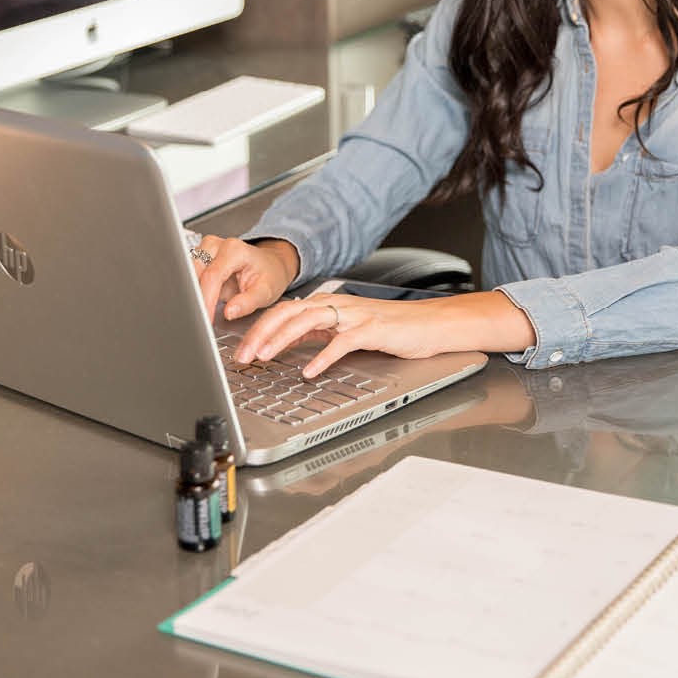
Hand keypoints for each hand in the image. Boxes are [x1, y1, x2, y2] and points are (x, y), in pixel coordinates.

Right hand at [189, 236, 298, 319]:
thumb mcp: (266, 291)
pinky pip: (189, 278)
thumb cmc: (270, 275)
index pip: (212, 277)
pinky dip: (192, 294)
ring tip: (200, 315)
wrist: (271, 265)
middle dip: (195, 300)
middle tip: (199, 322)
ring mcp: (204, 250)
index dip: (206, 300)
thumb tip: (229, 312)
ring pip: (187, 277)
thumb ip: (248, 302)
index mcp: (234, 250)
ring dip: (192, 297)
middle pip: (195, 275)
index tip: (204, 320)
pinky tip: (199, 306)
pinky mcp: (199, 259)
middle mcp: (216, 245)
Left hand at [234, 290, 533, 377]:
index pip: (286, 311)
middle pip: (290, 312)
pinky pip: (342, 341)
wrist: (435, 325)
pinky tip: (309, 371)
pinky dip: (323, 356)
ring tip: (265, 357)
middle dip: (262, 332)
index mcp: (331, 306)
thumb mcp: (351, 330)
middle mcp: (339, 306)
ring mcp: (356, 316)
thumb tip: (291, 347)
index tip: (242, 349)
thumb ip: (323, 334)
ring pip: (309, 319)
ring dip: (282, 339)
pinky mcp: (374, 329)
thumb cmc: (396, 330)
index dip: (260, 328)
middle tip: (243, 355)